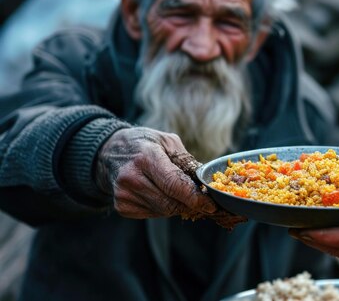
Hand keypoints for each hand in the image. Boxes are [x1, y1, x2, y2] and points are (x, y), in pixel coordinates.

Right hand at [95, 127, 216, 218]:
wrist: (110, 152)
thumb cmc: (144, 144)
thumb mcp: (168, 142)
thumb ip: (187, 162)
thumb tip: (205, 183)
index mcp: (146, 157)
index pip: (174, 185)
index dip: (195, 198)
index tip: (211, 204)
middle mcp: (131, 177)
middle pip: (170, 203)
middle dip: (190, 205)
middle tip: (203, 202)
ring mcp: (124, 194)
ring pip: (163, 211)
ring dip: (178, 206)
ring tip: (180, 194)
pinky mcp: (121, 206)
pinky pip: (153, 214)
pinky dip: (163, 208)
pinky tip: (161, 194)